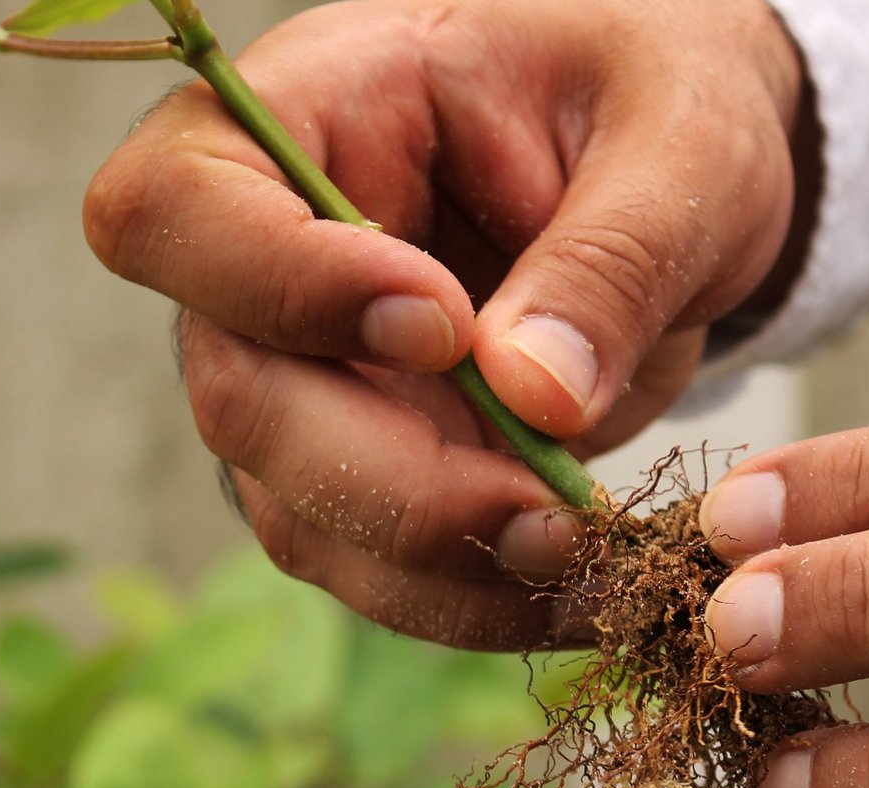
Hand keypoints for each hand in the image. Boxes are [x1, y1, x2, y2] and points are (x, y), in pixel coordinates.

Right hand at [84, 0, 811, 646]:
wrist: (691, 183)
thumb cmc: (666, 107)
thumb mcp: (679, 142)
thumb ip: (611, 256)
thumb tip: (535, 399)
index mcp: (311, 111)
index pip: (178, 209)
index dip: (280, 287)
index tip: (443, 329)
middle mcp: (270, 259)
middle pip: (238, 396)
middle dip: (394, 480)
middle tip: (552, 513)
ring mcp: (307, 380)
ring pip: (301, 513)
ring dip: (445, 565)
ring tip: (594, 559)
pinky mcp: (370, 470)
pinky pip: (383, 570)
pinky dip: (480, 600)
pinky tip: (586, 588)